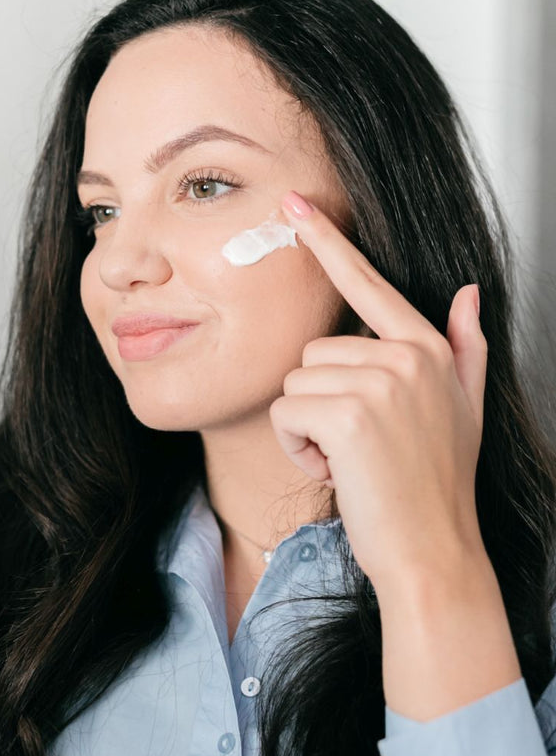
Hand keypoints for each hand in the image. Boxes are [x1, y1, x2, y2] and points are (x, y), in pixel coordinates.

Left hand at [269, 191, 486, 592]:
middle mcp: (407, 355)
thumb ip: (465, 346)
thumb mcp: (464, 409)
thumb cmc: (437, 485)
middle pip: (313, 352)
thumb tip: (469, 291)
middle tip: (356, 446)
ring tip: (349, 459)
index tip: (294, 206)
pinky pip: (287, 411)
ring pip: (295, 382)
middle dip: (319, 403)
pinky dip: (297, 447)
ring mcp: (381, 381)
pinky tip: (334, 470)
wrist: (432, 549)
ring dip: (307, 428)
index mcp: (427, 348)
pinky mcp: (350, 412)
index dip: (328, 243)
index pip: (368, 284)